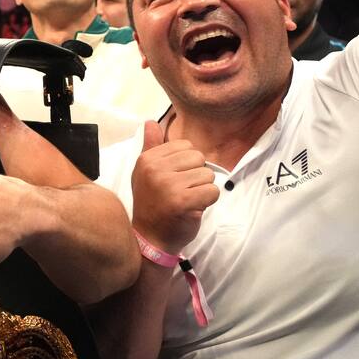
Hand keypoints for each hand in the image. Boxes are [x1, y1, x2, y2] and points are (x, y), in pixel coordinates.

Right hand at [130, 121, 218, 253]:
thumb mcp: (146, 172)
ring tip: (187, 200)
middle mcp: (155, 169)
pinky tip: (193, 208)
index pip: (185, 146)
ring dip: (203, 190)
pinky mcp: (183, 201)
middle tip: (181, 191)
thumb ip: (151, 146)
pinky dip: (208, 202)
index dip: (186, 164)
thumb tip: (150, 121)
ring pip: (208, 175)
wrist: (150, 237)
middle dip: (197, 176)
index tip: (173, 179)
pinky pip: (212, 191)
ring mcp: (168, 185)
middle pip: (199, 159)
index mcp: (147, 159)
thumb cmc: (152, 203)